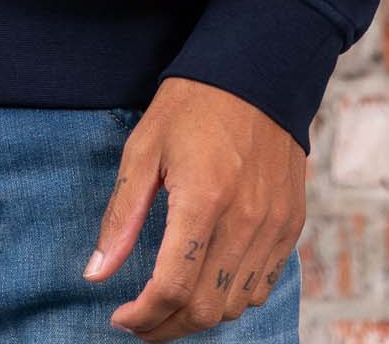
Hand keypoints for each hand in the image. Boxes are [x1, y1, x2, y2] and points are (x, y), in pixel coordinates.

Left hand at [84, 79, 305, 335]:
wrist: (257, 70)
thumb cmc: (193, 105)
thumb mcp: (144, 148)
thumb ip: (122, 216)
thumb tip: (96, 273)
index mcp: (203, 198)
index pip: (172, 287)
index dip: (143, 316)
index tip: (121, 318)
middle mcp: (245, 219)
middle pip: (205, 308)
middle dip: (166, 326)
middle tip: (140, 319)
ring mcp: (274, 225)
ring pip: (235, 306)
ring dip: (199, 315)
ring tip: (170, 301)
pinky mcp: (291, 224)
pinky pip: (261, 285)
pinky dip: (232, 298)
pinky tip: (208, 281)